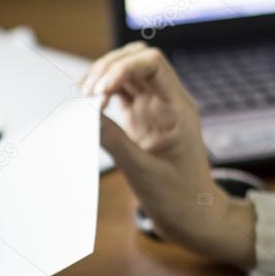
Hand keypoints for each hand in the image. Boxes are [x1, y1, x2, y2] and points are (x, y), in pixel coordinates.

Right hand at [83, 42, 255, 269]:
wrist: (192, 216)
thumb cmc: (178, 198)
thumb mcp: (142, 171)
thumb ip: (114, 140)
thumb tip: (85, 114)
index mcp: (177, 109)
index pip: (152, 63)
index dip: (122, 67)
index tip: (99, 91)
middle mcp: (166, 102)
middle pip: (136, 60)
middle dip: (107, 67)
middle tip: (85, 93)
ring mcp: (153, 109)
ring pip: (125, 73)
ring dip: (101, 77)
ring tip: (82, 98)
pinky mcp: (139, 120)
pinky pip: (119, 94)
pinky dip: (100, 94)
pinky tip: (88, 106)